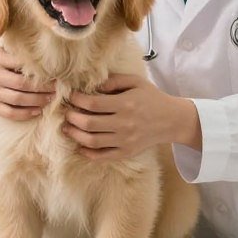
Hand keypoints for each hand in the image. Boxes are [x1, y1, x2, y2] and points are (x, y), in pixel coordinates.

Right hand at [0, 46, 54, 120]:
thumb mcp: (4, 50)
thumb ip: (20, 51)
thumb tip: (47, 56)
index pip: (21, 64)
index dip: (39, 69)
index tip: (54, 72)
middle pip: (21, 84)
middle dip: (42, 87)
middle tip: (56, 88)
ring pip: (17, 100)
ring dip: (37, 101)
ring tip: (50, 99)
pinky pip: (9, 113)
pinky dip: (25, 114)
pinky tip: (38, 111)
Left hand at [63, 74, 200, 160]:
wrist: (172, 120)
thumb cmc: (151, 97)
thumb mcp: (135, 82)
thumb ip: (113, 81)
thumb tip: (92, 85)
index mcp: (125, 104)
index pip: (93, 103)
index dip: (77, 100)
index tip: (71, 96)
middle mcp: (124, 124)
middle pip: (89, 124)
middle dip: (72, 118)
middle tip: (65, 113)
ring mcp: (125, 140)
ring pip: (92, 142)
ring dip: (75, 135)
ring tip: (67, 128)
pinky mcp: (127, 152)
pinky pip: (103, 156)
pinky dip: (88, 153)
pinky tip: (80, 146)